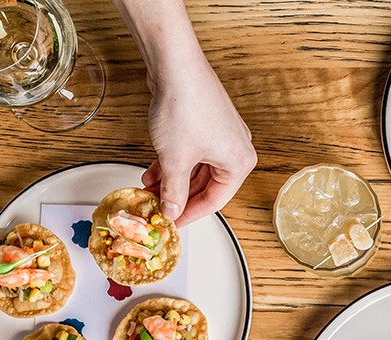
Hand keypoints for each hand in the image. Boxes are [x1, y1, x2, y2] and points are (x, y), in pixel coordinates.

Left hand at [142, 56, 255, 226]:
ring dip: (173, 180)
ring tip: (150, 189)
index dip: (190, 214)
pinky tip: (154, 170)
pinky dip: (174, 163)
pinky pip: (192, 152)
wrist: (175, 65)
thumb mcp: (175, 160)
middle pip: (206, 185)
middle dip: (178, 196)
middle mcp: (236, 149)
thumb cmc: (184, 107)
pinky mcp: (206, 122)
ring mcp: (222, 135)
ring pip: (197, 169)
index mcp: (239, 163)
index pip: (215, 201)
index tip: (173, 223)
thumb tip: (171, 211)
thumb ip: (173, 192)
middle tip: (158, 207)